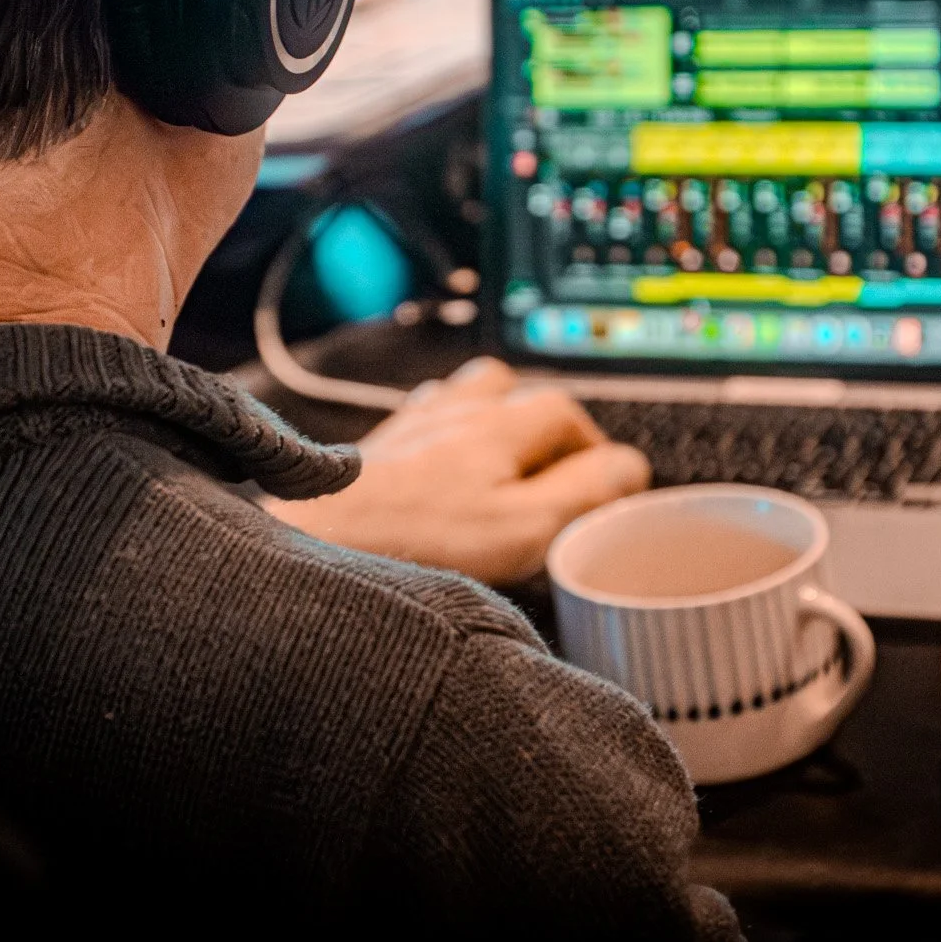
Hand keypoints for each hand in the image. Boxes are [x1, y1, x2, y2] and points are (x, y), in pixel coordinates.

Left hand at [267, 358, 650, 585]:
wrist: (313, 545)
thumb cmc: (415, 543)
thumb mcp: (526, 528)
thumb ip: (585, 491)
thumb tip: (628, 466)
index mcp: (502, 422)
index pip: (572, 418)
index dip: (596, 458)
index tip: (603, 497)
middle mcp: (457, 408)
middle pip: (521, 396)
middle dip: (547, 436)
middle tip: (555, 490)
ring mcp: (412, 422)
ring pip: (469, 399)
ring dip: (494, 425)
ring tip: (503, 475)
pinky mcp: (375, 447)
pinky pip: (424, 422)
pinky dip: (445, 441)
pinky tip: (440, 480)